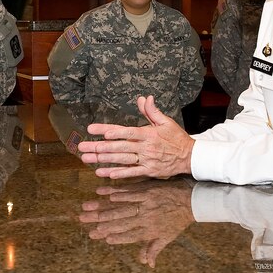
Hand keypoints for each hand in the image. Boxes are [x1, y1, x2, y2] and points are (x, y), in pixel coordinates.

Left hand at [77, 95, 193, 178]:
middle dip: (99, 147)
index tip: (95, 130)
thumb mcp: (166, 122)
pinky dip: (117, 173)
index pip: (126, 131)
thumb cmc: (176, 138)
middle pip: (119, 147)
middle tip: (82, 147)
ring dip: (103, 160)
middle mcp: (145, 147)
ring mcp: (146, 160)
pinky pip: (131, 173)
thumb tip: (144, 98)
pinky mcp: (148, 171)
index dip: (111, 131)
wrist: (190, 157)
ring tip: (87, 159)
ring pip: (121, 160)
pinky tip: (104, 173)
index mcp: (148, 134)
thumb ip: (152, 111)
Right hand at [78, 179, 194, 267]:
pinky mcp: (145, 190)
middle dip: (100, 221)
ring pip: (119, 206)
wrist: (190, 200)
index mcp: (149, 231)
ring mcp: (143, 203)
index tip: (99, 236)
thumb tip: (147, 265)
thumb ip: (153, 250)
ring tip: (86, 207)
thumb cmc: (177, 221)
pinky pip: (127, 191)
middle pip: (118, 220)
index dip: (113, 235)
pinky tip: (101, 192)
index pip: (128, 235)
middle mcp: (144, 217)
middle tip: (83, 221)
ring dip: (101, 207)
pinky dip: (113, 192)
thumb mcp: (167, 237)